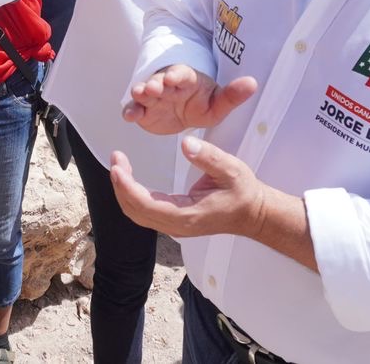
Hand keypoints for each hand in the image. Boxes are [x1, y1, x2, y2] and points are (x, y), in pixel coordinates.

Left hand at [111, 136, 267, 239]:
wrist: (253, 215)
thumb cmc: (243, 193)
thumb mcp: (230, 169)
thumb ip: (208, 157)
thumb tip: (186, 143)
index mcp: (187, 214)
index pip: (146, 204)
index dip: (126, 186)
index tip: (116, 166)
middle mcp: (176, 225)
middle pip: (135, 211)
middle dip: (120, 186)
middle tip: (115, 160)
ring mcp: (175, 227)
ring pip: (138, 214)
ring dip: (124, 191)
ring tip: (118, 167)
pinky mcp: (174, 223)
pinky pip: (145, 213)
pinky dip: (132, 197)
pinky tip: (130, 180)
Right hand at [123, 64, 257, 134]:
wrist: (186, 112)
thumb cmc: (203, 103)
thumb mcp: (219, 103)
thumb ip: (232, 95)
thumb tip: (253, 83)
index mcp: (187, 80)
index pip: (182, 74)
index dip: (177, 76)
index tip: (173, 78)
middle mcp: (167, 85)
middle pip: (159, 81)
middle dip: (155, 83)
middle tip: (151, 88)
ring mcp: (154, 97)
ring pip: (144, 92)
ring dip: (140, 93)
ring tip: (138, 95)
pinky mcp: (144, 110)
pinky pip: (135, 108)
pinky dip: (131, 110)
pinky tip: (129, 116)